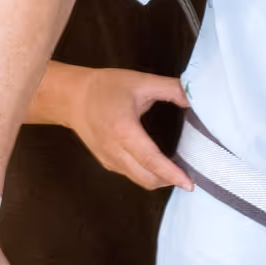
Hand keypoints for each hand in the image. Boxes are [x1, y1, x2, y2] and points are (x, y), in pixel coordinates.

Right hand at [61, 68, 191, 190]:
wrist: (71, 97)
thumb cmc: (105, 87)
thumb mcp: (141, 81)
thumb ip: (171, 89)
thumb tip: (194, 100)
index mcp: (124, 129)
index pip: (152, 160)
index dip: (172, 174)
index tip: (189, 183)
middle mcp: (115, 149)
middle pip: (146, 178)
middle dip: (169, 181)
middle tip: (187, 175)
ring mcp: (108, 158)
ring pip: (138, 180)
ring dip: (158, 179)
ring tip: (174, 171)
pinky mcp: (105, 161)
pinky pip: (129, 174)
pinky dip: (146, 174)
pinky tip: (156, 165)